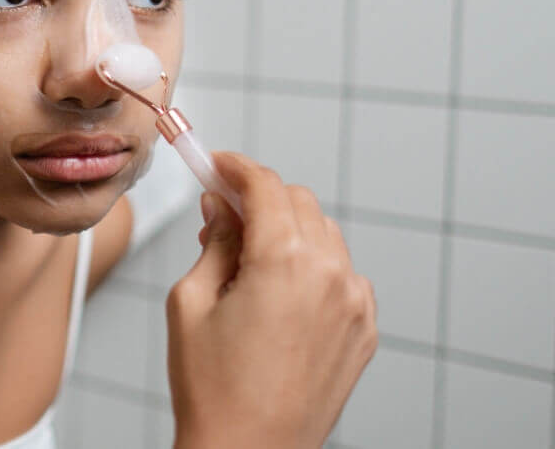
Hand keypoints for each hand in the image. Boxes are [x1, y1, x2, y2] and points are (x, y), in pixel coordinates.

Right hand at [166, 152, 377, 448]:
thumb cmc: (214, 390)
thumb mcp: (190, 302)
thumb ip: (213, 242)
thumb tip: (222, 207)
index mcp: (284, 261)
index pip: (264, 185)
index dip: (235, 168)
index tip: (216, 165)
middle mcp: (329, 275)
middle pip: (298, 202)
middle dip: (260, 199)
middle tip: (222, 216)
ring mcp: (354, 304)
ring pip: (325, 235)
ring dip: (290, 231)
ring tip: (249, 263)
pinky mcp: (363, 330)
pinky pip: (343, 275)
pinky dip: (315, 268)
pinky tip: (280, 295)